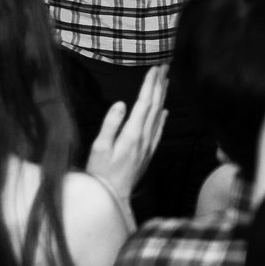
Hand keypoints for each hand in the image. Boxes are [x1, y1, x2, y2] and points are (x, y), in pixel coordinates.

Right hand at [85, 66, 167, 203]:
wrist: (113, 198)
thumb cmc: (100, 173)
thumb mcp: (99, 148)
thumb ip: (111, 124)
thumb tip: (121, 103)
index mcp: (132, 134)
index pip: (144, 103)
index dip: (149, 85)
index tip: (153, 68)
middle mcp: (144, 138)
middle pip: (155, 106)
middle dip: (159, 85)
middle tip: (164, 67)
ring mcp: (148, 146)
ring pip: (159, 116)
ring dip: (162, 97)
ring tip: (165, 81)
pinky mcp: (148, 154)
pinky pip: (159, 130)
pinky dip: (162, 117)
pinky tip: (165, 111)